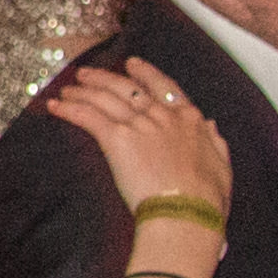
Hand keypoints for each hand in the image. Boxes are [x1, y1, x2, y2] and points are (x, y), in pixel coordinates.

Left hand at [39, 54, 229, 227]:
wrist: (186, 212)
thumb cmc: (206, 199)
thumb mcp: (223, 167)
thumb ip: (216, 143)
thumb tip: (211, 126)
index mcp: (189, 121)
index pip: (164, 87)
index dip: (146, 73)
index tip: (133, 65)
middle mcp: (162, 116)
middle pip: (126, 88)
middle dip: (103, 78)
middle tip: (87, 74)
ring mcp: (139, 124)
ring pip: (104, 97)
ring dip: (82, 91)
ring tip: (67, 89)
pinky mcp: (117, 138)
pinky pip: (88, 116)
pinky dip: (69, 109)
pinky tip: (55, 106)